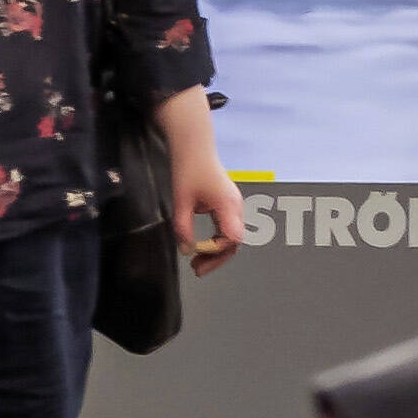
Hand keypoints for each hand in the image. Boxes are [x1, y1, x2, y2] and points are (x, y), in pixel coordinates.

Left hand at [168, 133, 248, 272]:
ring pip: (231, 237)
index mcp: (228, 205)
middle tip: (197, 269)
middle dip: (216, 258)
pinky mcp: (229, 205)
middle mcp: (236, 207)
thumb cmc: (189, 169)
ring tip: (198, 262)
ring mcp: (234, 206)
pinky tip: (203, 246)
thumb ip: (183, 227)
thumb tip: (186, 249)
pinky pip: (227, 229)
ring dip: (216, 251)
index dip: (215, 253)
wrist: (195, 148)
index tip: (197, 259)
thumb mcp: (181, 201)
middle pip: (233, 242)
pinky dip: (216, 240)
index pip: (230, 239)